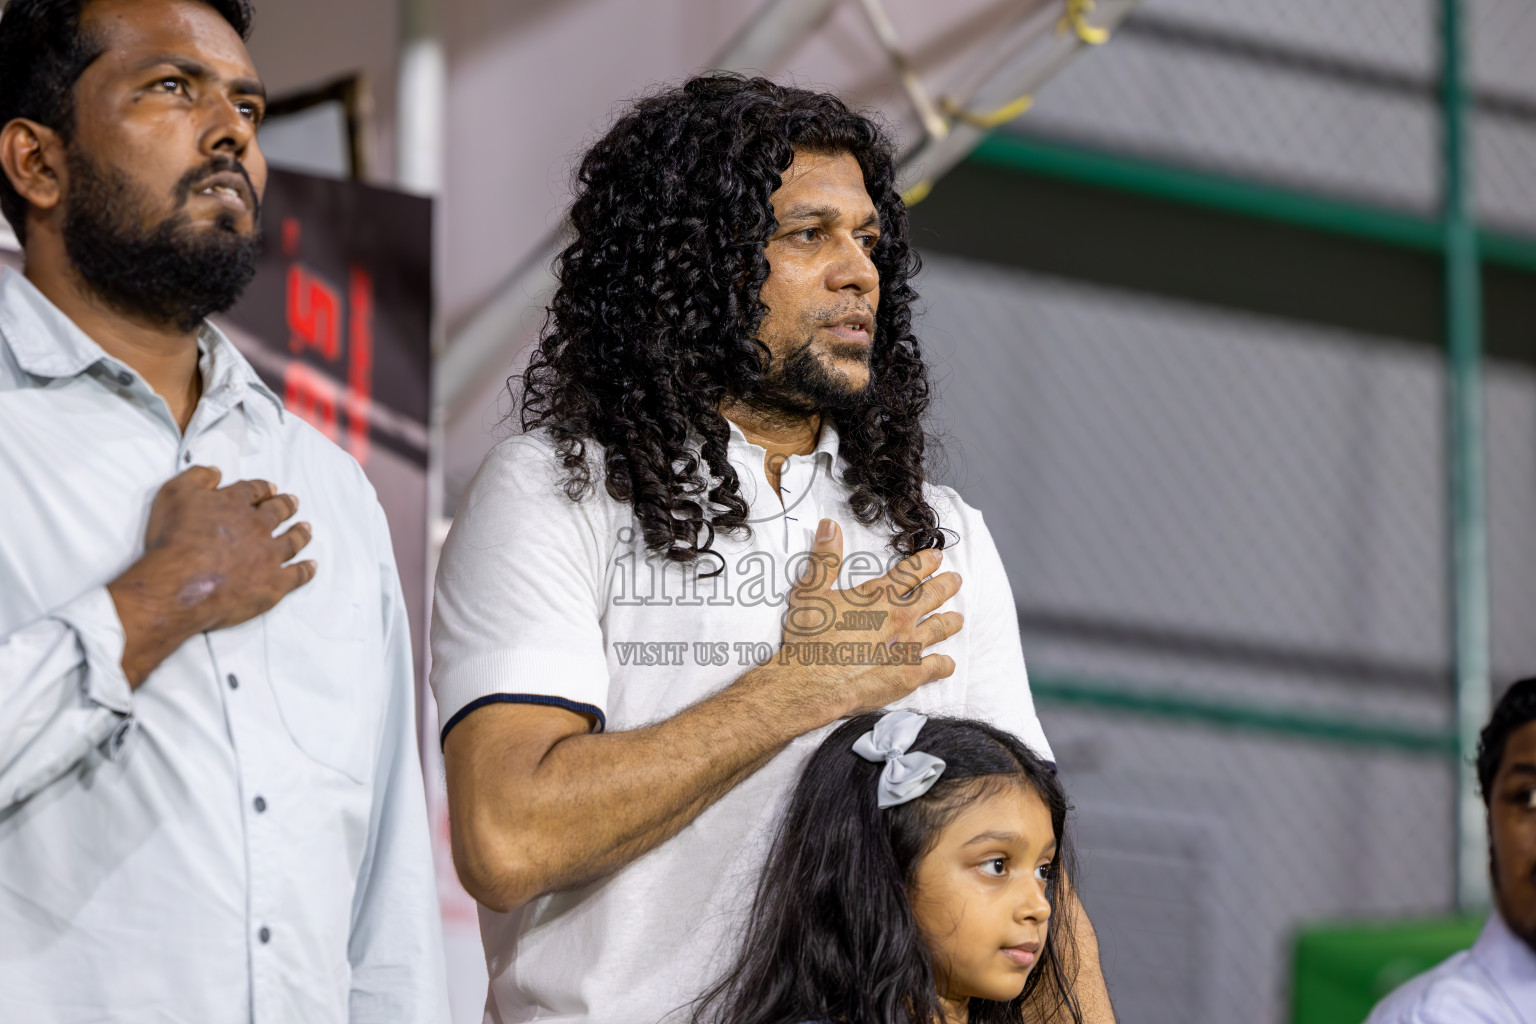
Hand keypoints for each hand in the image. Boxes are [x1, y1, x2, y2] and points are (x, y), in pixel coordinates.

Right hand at [107, 466, 315, 686]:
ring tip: (306, 529)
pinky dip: (306, 570)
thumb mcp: (175, 493)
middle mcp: (258, 527)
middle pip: (278, 513)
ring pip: (292, 541)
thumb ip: (197, 476)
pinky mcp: (274, 584)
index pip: (254, 490)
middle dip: (286, 505)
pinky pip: (297, 575)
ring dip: (300, 534)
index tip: (270, 488)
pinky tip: (311, 566)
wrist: (181, 584)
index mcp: (236, 503)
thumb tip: (216, 471)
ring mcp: (270, 556)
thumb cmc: (174, 539)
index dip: (262, 488)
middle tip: (293, 502)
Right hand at [758, 518, 961, 722]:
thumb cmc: (809, 637)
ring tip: (958, 618)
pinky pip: (937, 666)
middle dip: (947, 585)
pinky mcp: (910, 674)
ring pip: (940, 628)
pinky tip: (947, 662)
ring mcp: (908, 646)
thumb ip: (825, 557)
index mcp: (879, 595)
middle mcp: (900, 617)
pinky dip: (944, 663)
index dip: (926, 562)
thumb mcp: (810, 590)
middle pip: (933, 595)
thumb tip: (829, 525)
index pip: (911, 571)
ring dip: (951, 620)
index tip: (937, 556)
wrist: (812, 680)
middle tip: (956, 580)